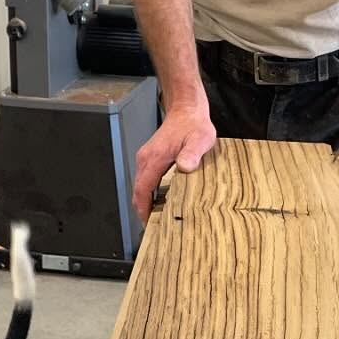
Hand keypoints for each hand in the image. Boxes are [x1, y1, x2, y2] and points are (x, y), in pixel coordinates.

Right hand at [133, 99, 216, 221]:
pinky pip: (146, 180)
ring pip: (141, 186)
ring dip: (147, 202)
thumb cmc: (194, 124)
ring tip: (160, 219)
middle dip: (144, 211)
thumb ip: (192, 153)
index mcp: (154, 158)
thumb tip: (184, 167)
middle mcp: (146, 159)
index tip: (149, 225)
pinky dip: (150, 193)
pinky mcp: (151, 158)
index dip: (143, 210)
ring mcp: (146, 158)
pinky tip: (162, 202)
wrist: (186, 109)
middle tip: (157, 229)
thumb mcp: (200, 139)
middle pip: (138, 191)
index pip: (142, 190)